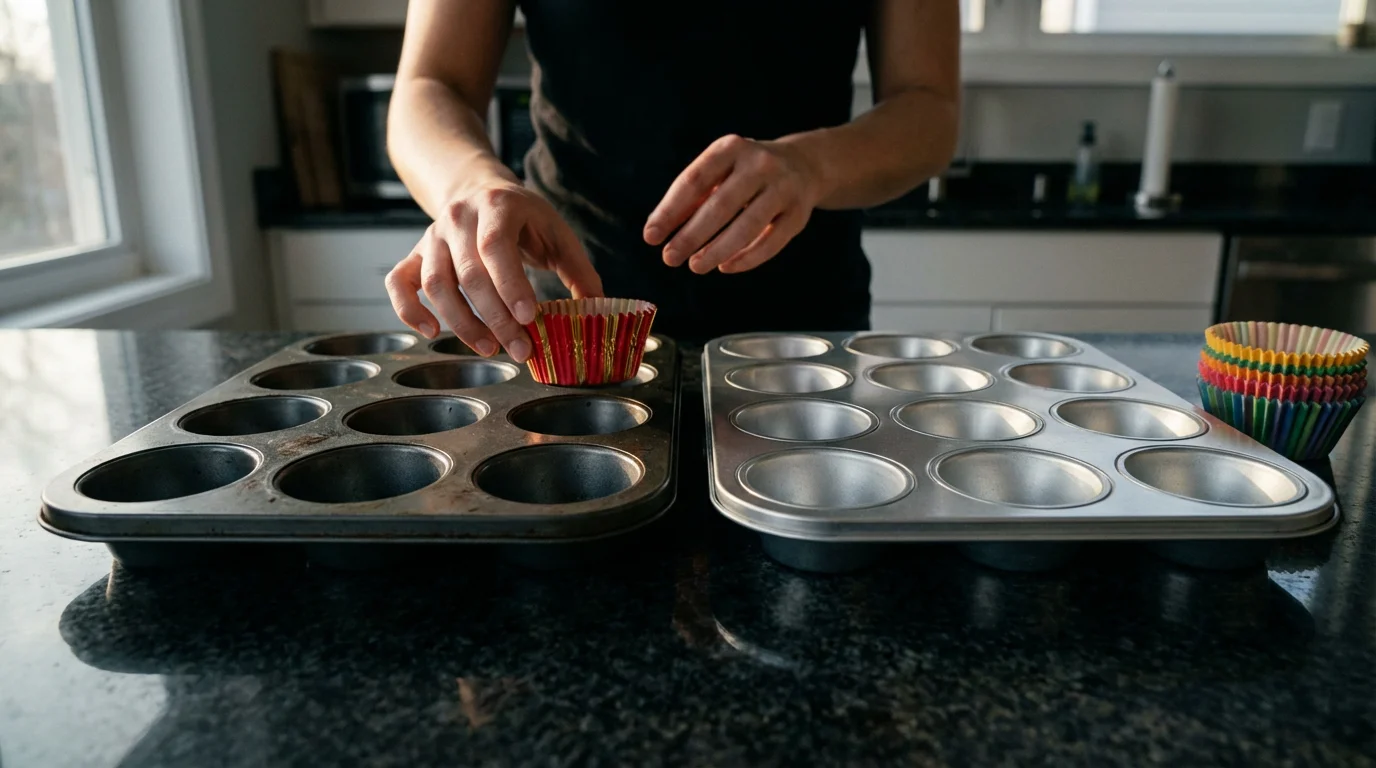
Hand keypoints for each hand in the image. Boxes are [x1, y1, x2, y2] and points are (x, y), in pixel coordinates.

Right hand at [385, 182, 601, 361]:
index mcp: (497, 206)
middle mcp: (458, 219)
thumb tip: (598, 307)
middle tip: (520, 348)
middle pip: (469, 274)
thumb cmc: (522, 216)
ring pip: (436, 285)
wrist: (477, 188)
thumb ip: (578, 268)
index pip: (496, 246)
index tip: (529, 318)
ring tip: (491, 349)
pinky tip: (432, 331)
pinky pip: (399, 283)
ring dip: (463, 324)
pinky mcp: (415, 255)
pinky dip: (408, 310)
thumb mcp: (555, 230)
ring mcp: (432, 237)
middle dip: (496, 318)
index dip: (511, 284)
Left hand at [643, 134, 823, 274]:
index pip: (694, 181)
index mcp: (731, 148)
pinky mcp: (799, 214)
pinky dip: (747, 258)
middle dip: (691, 235)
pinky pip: (771, 242)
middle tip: (669, 258)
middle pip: (721, 205)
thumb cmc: (745, 173)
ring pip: (748, 226)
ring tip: (695, 266)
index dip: (670, 211)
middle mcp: (760, 164)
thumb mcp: (719, 171)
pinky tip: (725, 267)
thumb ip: (690, 197)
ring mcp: (783, 188)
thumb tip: (657, 229)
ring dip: (717, 250)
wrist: (803, 165)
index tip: (651, 236)